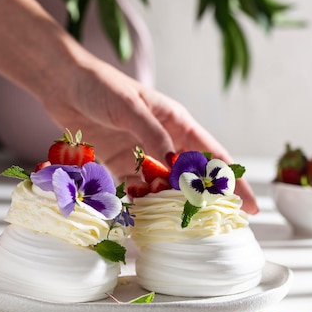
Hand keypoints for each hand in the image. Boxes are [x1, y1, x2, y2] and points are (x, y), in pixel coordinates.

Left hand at [43, 57, 258, 213]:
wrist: (62, 83)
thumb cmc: (101, 86)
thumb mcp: (130, 107)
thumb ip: (152, 135)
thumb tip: (174, 165)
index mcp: (176, 122)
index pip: (213, 155)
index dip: (234, 181)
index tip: (249, 206)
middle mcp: (163, 140)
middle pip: (192, 175)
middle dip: (205, 199)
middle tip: (216, 226)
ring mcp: (141, 153)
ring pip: (163, 185)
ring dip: (169, 204)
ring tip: (178, 228)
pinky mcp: (118, 162)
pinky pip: (134, 187)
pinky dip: (139, 201)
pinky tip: (142, 217)